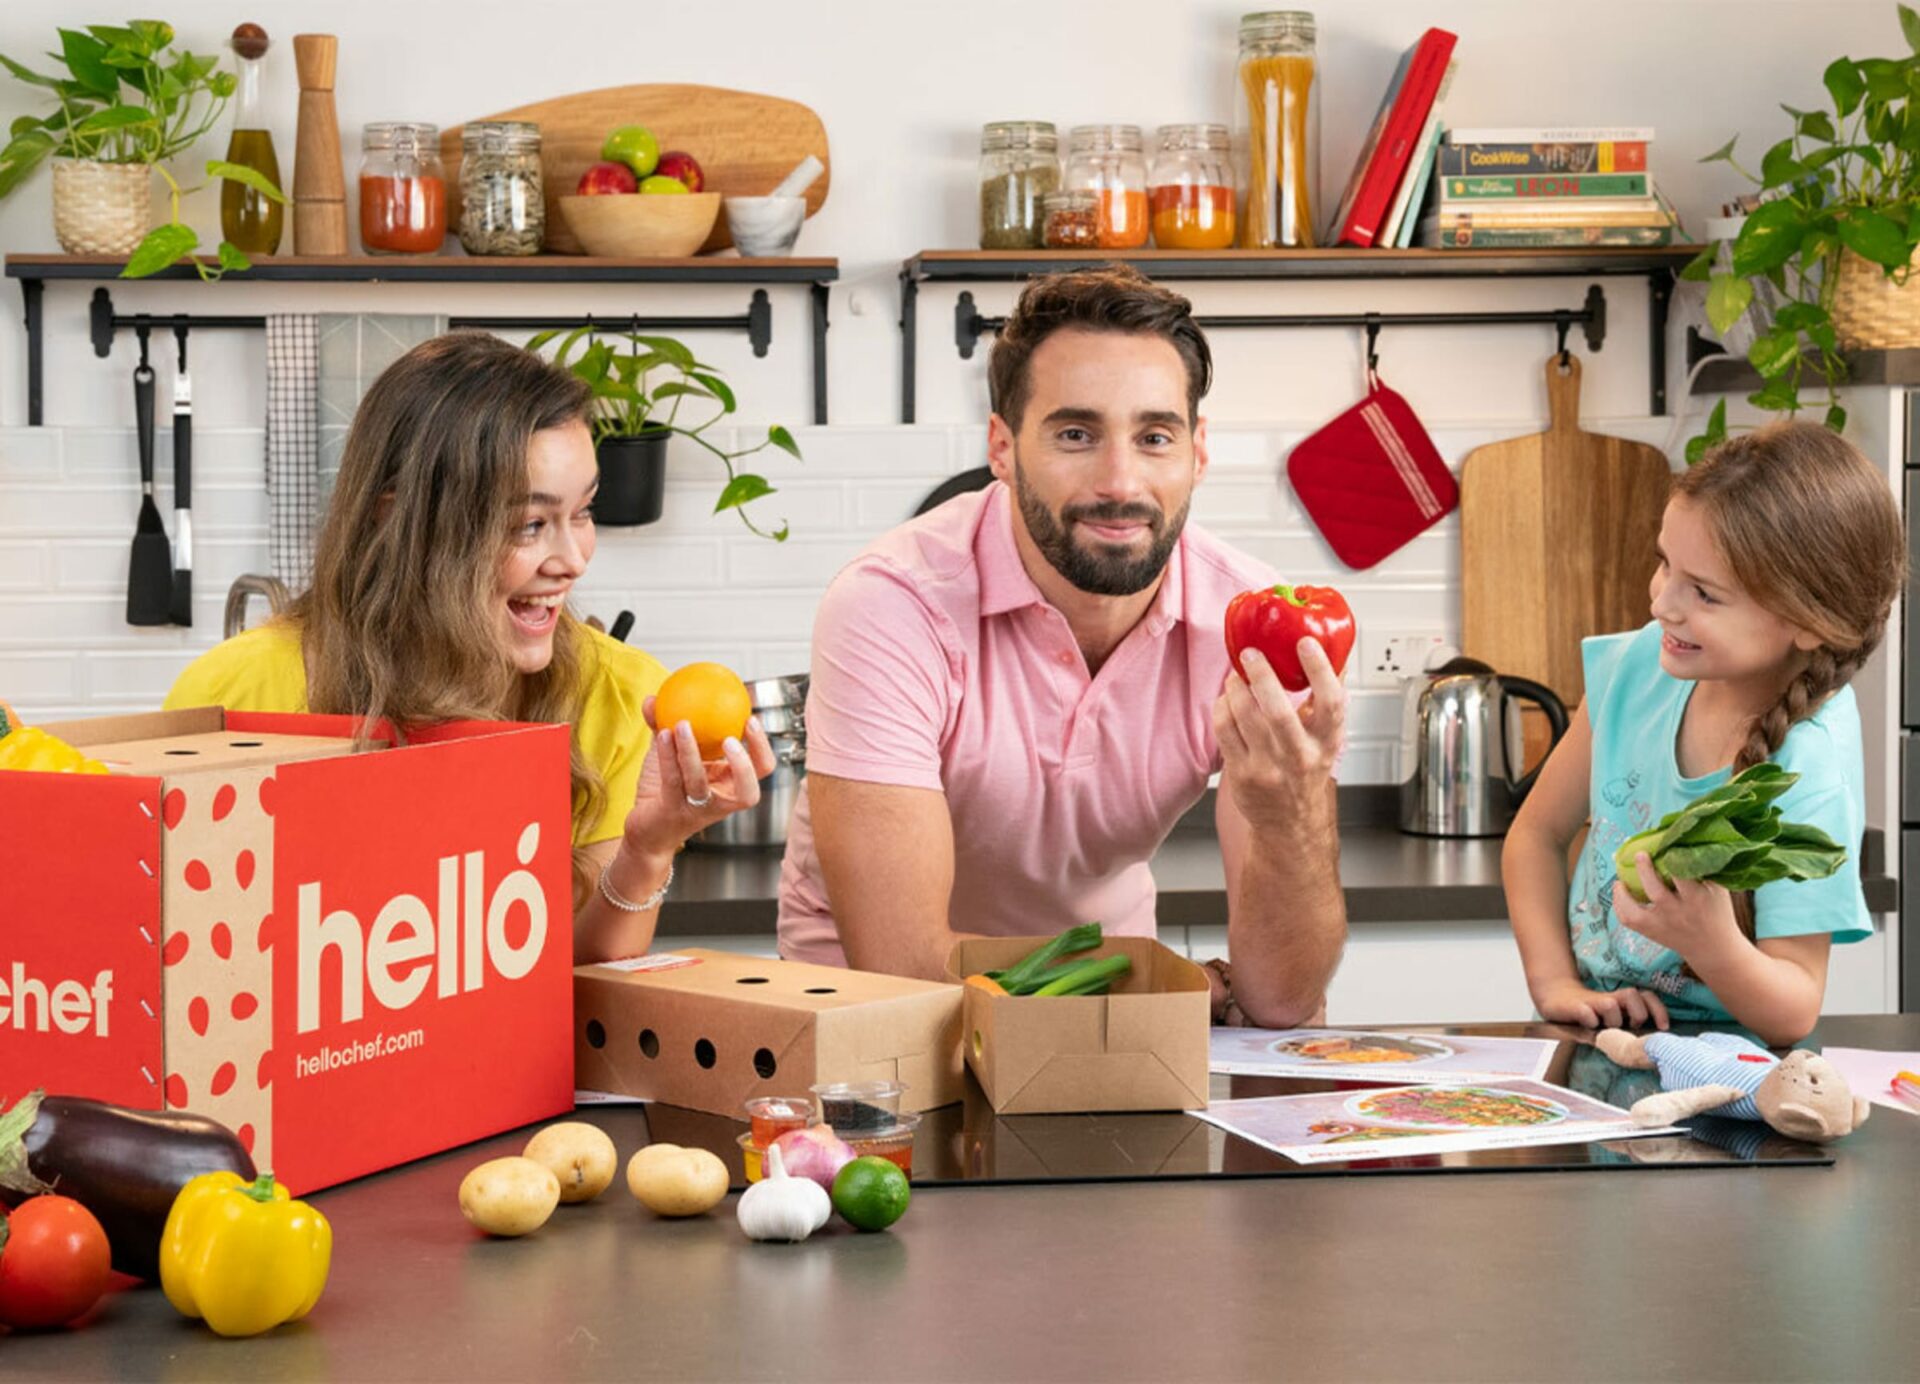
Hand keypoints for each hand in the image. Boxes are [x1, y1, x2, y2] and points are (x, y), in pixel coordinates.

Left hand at [622, 698, 777, 859]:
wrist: (646, 830)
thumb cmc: (664, 791)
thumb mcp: (670, 756)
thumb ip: (664, 726)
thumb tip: (656, 697)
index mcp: (729, 785)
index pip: (760, 769)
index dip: (762, 747)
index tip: (751, 718)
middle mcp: (720, 801)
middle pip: (748, 790)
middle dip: (745, 764)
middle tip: (732, 736)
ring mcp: (697, 809)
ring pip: (700, 781)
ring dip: (691, 750)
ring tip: (683, 724)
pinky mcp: (673, 811)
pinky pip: (672, 779)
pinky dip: (667, 755)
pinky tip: (662, 733)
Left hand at [1213, 638, 1345, 829]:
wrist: (1289, 822)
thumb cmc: (1306, 772)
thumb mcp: (1326, 738)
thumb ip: (1327, 698)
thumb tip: (1335, 654)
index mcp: (1327, 741)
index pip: (1331, 702)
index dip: (1320, 670)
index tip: (1306, 643)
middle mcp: (1300, 756)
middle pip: (1279, 712)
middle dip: (1262, 676)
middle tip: (1251, 654)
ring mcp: (1269, 768)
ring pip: (1246, 717)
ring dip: (1236, 688)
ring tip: (1237, 677)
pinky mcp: (1242, 774)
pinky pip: (1225, 731)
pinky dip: (1222, 708)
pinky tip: (1227, 701)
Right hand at [1533, 974, 1670, 1030]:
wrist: (1555, 998)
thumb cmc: (1588, 1014)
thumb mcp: (1612, 1020)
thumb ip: (1628, 1026)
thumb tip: (1653, 1042)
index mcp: (1622, 1002)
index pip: (1647, 997)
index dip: (1658, 1010)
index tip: (1663, 1027)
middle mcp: (1610, 999)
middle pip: (1633, 995)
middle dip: (1636, 1014)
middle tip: (1630, 1026)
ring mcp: (1592, 1002)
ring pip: (1611, 1005)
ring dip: (1612, 1020)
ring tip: (1604, 1029)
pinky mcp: (1574, 1007)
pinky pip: (1586, 1013)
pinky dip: (1590, 1021)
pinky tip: (1587, 1026)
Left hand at [1612, 854, 1741, 961]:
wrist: (1715, 949)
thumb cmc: (1717, 911)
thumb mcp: (1718, 889)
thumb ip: (1705, 868)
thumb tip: (1689, 837)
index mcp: (1697, 899)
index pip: (1683, 876)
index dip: (1674, 859)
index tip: (1668, 845)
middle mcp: (1677, 912)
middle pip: (1656, 892)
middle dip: (1645, 871)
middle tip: (1640, 854)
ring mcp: (1661, 924)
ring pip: (1635, 911)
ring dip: (1622, 893)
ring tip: (1619, 879)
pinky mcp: (1651, 932)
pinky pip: (1628, 920)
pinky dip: (1619, 905)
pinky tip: (1620, 891)